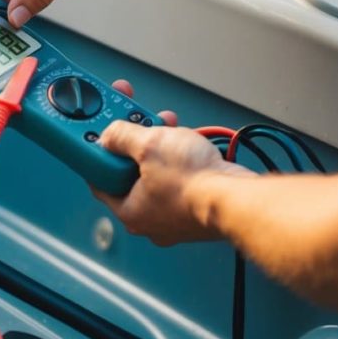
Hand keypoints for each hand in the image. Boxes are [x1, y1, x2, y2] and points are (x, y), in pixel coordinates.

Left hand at [94, 81, 252, 245]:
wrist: (239, 197)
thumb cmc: (196, 183)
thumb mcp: (148, 145)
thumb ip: (122, 137)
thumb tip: (110, 135)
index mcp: (129, 210)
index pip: (100, 179)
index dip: (98, 152)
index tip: (100, 134)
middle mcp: (151, 218)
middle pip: (130, 172)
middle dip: (133, 141)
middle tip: (133, 120)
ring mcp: (176, 214)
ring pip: (157, 171)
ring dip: (159, 144)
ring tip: (163, 123)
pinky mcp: (196, 206)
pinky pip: (179, 176)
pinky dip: (179, 156)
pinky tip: (184, 138)